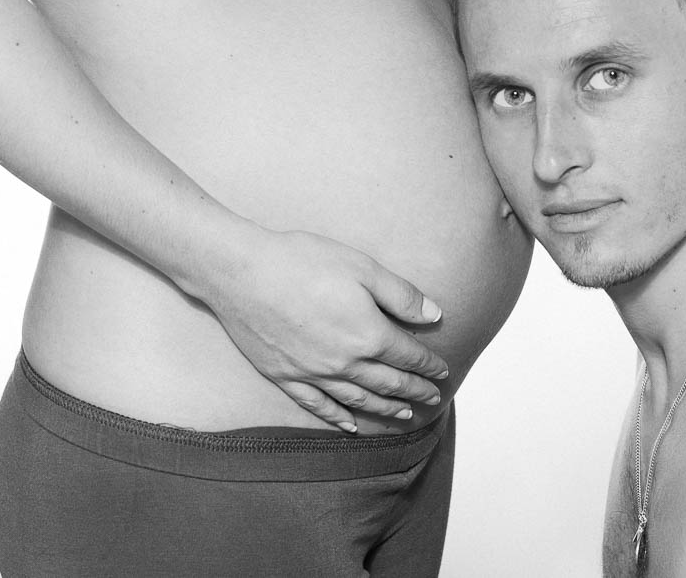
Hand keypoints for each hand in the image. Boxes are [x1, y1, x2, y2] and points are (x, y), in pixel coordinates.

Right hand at [212, 224, 448, 430]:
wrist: (243, 273)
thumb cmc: (303, 261)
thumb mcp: (362, 267)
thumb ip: (401, 295)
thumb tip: (434, 316)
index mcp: (367, 334)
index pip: (407, 356)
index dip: (428, 364)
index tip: (442, 370)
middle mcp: (344, 363)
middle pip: (388, 382)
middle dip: (414, 390)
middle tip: (432, 398)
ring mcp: (313, 374)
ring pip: (358, 399)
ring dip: (384, 407)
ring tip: (404, 413)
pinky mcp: (286, 376)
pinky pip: (318, 406)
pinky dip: (337, 417)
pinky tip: (349, 424)